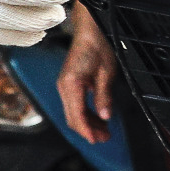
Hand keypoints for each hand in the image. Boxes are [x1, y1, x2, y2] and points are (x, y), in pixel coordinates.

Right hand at [57, 1, 115, 134]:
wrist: (90, 30)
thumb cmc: (97, 46)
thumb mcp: (106, 73)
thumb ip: (104, 96)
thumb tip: (105, 116)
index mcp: (71, 84)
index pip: (76, 116)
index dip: (86, 131)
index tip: (96, 140)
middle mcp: (64, 87)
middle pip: (72, 118)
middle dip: (88, 131)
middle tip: (105, 138)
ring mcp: (64, 86)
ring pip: (73, 113)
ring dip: (87, 124)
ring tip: (104, 131)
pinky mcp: (68, 84)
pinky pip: (74, 105)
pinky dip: (85, 114)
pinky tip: (97, 117)